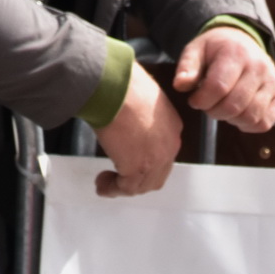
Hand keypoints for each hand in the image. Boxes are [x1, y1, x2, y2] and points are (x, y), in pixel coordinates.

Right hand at [93, 60, 181, 195]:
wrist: (113, 85)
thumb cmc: (121, 84)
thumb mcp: (141, 99)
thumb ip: (140, 117)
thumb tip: (126, 123)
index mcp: (172, 126)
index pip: (163, 155)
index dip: (146, 164)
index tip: (128, 163)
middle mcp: (169, 144)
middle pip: (157, 175)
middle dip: (137, 180)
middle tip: (117, 179)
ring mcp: (156, 158)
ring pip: (142, 185)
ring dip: (122, 187)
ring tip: (105, 183)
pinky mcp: (138, 167)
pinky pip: (126, 188)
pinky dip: (112, 189)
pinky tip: (102, 185)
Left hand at [172, 26, 274, 132]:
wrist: (242, 42)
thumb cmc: (215, 50)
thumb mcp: (196, 50)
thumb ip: (187, 67)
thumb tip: (180, 85)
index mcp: (237, 53)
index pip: (218, 87)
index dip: (201, 100)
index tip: (194, 100)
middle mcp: (259, 67)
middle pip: (234, 105)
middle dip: (214, 111)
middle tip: (207, 104)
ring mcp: (272, 83)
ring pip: (250, 117)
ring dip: (230, 119)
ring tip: (222, 107)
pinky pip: (263, 123)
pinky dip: (247, 124)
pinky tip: (237, 113)